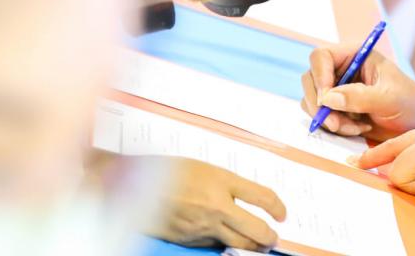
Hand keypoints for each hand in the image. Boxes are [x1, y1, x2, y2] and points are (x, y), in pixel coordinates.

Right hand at [144, 157, 286, 251]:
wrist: (132, 185)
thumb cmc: (167, 170)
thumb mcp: (203, 168)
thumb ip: (224, 184)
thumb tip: (242, 200)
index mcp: (222, 180)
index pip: (263, 197)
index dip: (278, 207)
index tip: (282, 214)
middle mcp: (217, 206)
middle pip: (257, 229)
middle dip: (270, 237)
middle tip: (273, 238)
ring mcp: (204, 226)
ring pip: (239, 244)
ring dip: (252, 247)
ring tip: (257, 245)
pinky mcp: (190, 240)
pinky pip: (215, 245)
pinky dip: (223, 244)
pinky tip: (223, 239)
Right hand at [300, 44, 414, 139]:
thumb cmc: (409, 102)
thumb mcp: (388, 98)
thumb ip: (359, 97)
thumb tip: (328, 98)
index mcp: (354, 55)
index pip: (321, 56)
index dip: (319, 76)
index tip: (326, 100)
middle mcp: (342, 69)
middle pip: (310, 79)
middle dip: (320, 105)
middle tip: (337, 125)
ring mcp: (337, 89)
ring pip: (313, 101)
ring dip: (329, 119)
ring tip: (356, 128)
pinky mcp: (337, 108)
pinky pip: (321, 117)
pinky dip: (334, 127)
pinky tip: (357, 129)